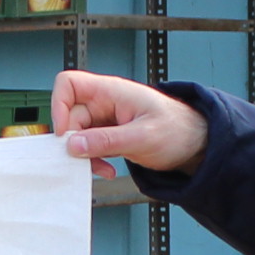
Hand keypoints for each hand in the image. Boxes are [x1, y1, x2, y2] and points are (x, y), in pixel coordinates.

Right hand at [55, 70, 204, 176]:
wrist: (196, 143)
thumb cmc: (178, 130)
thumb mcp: (142, 137)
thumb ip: (106, 141)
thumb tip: (72, 145)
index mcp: (111, 91)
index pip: (69, 84)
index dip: (58, 105)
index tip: (63, 133)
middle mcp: (104, 103)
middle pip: (69, 115)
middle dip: (73, 141)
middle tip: (83, 160)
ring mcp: (106, 119)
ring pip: (77, 135)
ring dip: (84, 155)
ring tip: (101, 169)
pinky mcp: (109, 136)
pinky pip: (89, 146)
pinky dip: (93, 161)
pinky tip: (108, 170)